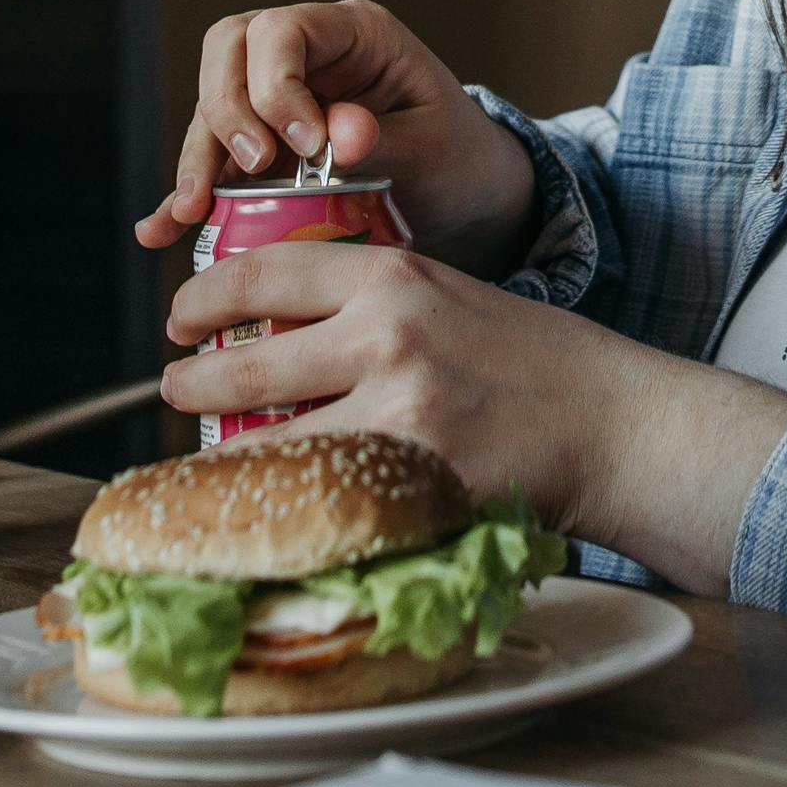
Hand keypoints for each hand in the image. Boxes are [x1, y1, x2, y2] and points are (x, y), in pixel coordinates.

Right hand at [133, 0, 537, 274]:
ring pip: (210, 105)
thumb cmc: (459, 159)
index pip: (283, 28)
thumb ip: (385, 138)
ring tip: (195, 210)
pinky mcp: (261, 148)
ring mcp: (275, 100)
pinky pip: (210, 161)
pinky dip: (184, 193)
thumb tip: (339, 135)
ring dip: (198, 157)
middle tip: (253, 167)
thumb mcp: (437, 147)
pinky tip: (160, 229)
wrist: (466, 197)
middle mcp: (306, 56)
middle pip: (228, 52)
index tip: (305, 145)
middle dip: (228, 110)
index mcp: (354, 33)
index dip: (276, 82)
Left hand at [161, 238, 786, 594]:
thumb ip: (363, 308)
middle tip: (173, 389)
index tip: (177, 318)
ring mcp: (399, 416)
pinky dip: (290, 510)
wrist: (613, 421)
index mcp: (390, 279)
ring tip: (210, 461)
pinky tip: (276, 511)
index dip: (202, 298)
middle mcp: (386, 338)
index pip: (261, 275)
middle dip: (191, 385)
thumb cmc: (528, 361)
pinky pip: (325, 503)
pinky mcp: (417, 485)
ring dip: (226, 460)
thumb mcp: (443, 297)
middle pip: (245, 368)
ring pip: (272, 448)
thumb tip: (265, 334)